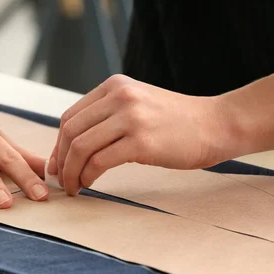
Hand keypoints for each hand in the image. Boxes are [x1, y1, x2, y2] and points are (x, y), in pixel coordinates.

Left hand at [47, 75, 220, 194]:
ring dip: (71, 171)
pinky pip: (100, 161)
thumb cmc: (176, 122)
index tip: (57, 164)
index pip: (71, 116)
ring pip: (81, 147)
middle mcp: (119, 97)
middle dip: (60, 160)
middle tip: (61, 180)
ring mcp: (131, 117)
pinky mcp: (141, 141)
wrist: (215, 125)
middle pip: (71, 131)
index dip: (58, 144)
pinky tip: (89, 184)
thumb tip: (75, 145)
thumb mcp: (138, 104)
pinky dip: (88, 176)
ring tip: (72, 186)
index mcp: (114, 87)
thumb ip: (108, 116)